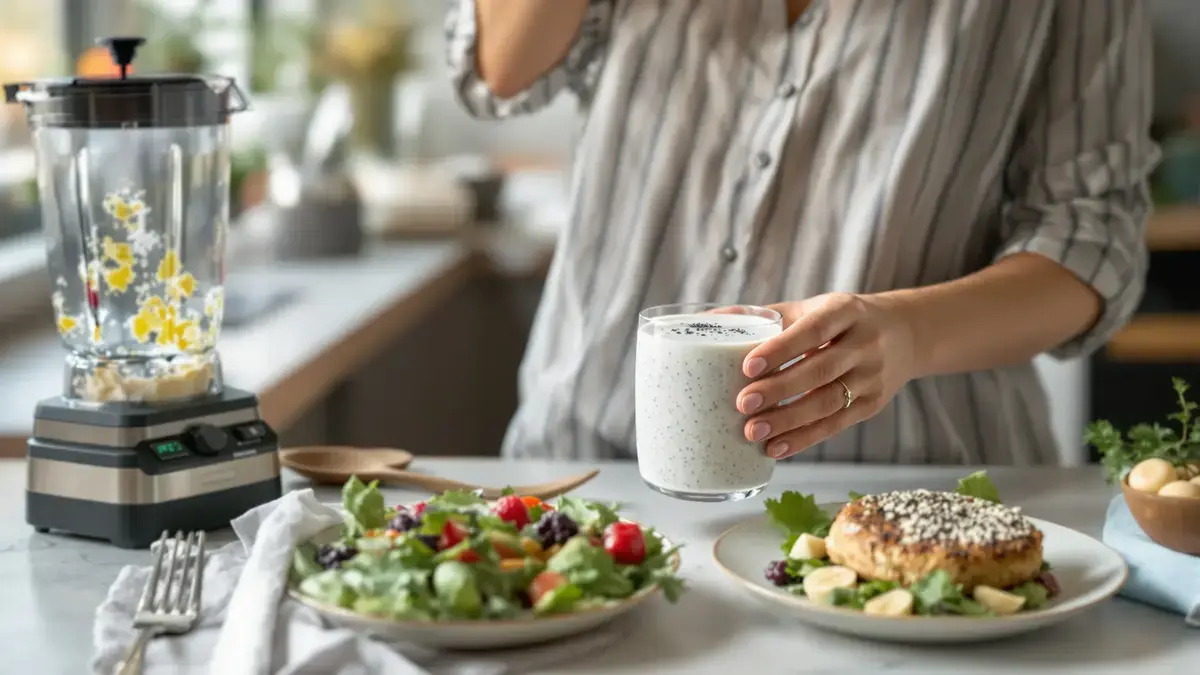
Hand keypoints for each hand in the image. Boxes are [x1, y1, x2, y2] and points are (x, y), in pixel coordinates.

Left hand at [735, 293, 917, 458]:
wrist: (904, 335)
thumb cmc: (841, 321)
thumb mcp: (814, 307)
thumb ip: (768, 316)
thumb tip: (712, 319)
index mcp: (845, 312)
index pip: (813, 330)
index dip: (782, 348)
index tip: (748, 366)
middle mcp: (864, 344)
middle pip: (820, 370)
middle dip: (779, 390)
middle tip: (742, 404)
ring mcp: (871, 377)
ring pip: (828, 402)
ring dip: (788, 421)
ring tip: (752, 432)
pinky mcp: (872, 405)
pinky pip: (836, 425)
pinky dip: (804, 438)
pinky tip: (776, 448)